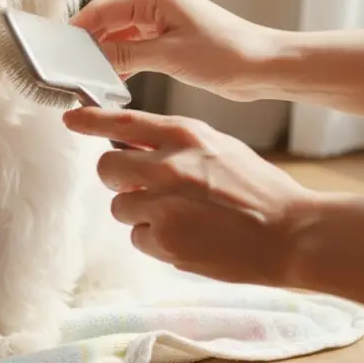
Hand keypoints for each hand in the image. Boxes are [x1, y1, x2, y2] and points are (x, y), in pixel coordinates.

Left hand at [64, 106, 320, 286]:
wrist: (292, 234)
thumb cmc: (258, 190)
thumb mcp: (219, 147)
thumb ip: (176, 143)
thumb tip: (132, 145)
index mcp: (186, 136)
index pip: (123, 123)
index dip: (91, 121)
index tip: (72, 120)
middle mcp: (169, 167)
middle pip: (107, 169)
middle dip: (118, 180)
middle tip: (143, 188)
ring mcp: (164, 206)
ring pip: (120, 208)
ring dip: (142, 214)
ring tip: (182, 217)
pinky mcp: (165, 242)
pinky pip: (138, 238)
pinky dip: (157, 240)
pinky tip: (189, 237)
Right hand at [70, 0, 281, 101]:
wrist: (263, 67)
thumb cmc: (225, 54)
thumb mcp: (167, 56)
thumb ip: (124, 54)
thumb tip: (90, 57)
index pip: (100, 10)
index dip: (76, 31)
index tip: (57, 53)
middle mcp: (154, 3)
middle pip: (106, 22)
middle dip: (88, 46)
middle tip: (70, 73)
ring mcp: (161, 21)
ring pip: (118, 37)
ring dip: (104, 57)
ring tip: (87, 80)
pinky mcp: (168, 39)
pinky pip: (133, 48)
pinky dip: (121, 63)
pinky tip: (112, 82)